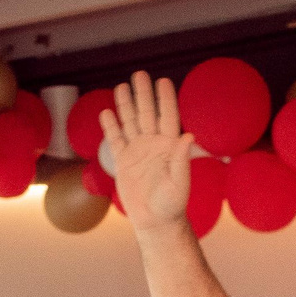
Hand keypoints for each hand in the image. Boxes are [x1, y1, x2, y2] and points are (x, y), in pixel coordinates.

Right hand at [101, 71, 196, 232]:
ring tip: (122, 86)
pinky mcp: (123, 161)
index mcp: (169, 147)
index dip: (165, 99)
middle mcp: (153, 144)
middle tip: (140, 74)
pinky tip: (107, 112)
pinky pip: (115, 140)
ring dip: (126, 104)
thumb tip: (189, 136)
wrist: (155, 222)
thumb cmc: (172, 205)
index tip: (163, 81)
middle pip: (146, 114)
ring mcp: (137, 151)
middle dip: (144, 94)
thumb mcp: (179, 184)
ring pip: (130, 122)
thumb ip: (182, 160)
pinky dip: (110, 127)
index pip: (168, 117)